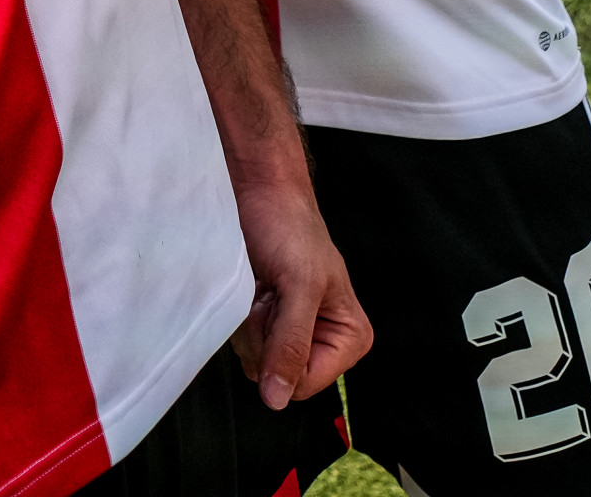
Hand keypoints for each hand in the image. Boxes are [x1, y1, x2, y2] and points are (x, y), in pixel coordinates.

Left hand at [231, 176, 373, 410]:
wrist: (262, 193)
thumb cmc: (290, 229)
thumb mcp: (299, 286)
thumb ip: (291, 344)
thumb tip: (277, 398)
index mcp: (350, 338)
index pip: (304, 384)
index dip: (279, 357)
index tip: (277, 314)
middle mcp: (326, 341)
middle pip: (278, 376)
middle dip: (262, 339)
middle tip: (268, 298)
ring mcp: (294, 334)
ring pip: (256, 362)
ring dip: (248, 327)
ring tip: (261, 291)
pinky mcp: (269, 323)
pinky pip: (245, 344)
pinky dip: (240, 319)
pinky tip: (252, 292)